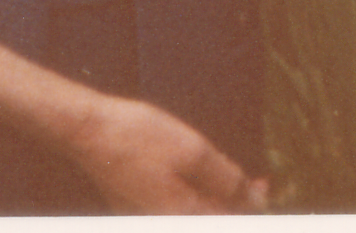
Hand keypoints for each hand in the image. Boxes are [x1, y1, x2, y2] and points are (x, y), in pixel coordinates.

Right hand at [64, 92, 266, 212]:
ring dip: (219, 201)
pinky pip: (179, 211)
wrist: (89, 132)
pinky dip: (197, 198)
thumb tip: (256, 203)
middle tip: (257, 183)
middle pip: (212, 220)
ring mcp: (148, 221)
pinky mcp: (139, 213)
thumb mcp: (193, 152)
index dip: (253, 211)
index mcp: (183, 217)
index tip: (266, 190)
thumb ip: (227, 181)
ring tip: (233, 178)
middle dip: (237, 206)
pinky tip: (203, 177)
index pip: (228, 223)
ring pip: (197, 215)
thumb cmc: (141, 138)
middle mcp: (165, 224)